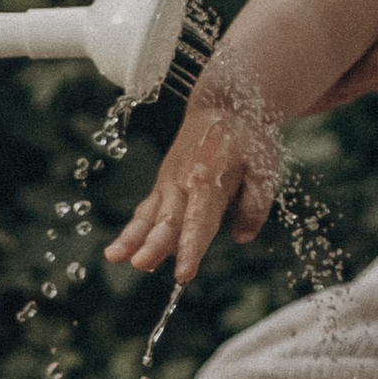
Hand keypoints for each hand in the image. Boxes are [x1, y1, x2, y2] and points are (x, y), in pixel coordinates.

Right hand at [105, 62, 283, 284]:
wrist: (222, 104)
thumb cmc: (247, 138)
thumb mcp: (264, 167)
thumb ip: (255, 203)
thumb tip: (241, 237)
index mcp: (208, 179)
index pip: (199, 221)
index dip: (191, 248)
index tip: (184, 273)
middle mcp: (183, 182)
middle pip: (167, 220)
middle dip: (154, 245)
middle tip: (140, 265)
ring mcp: (169, 183)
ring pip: (149, 214)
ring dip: (131, 237)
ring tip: (113, 257)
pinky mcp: (164, 185)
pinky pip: (146, 210)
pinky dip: (134, 229)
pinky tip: (119, 250)